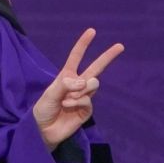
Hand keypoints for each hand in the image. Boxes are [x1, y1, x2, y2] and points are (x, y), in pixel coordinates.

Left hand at [33, 28, 123, 151]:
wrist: (43, 131)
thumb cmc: (43, 110)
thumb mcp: (49, 94)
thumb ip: (65, 85)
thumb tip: (84, 81)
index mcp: (66, 76)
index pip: (76, 57)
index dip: (83, 44)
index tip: (92, 31)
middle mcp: (77, 85)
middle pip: (96, 68)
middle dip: (107, 56)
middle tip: (120, 45)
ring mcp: (83, 97)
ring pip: (92, 85)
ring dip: (80, 90)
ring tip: (66, 100)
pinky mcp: (86, 110)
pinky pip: (88, 100)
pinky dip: (78, 101)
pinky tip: (68, 106)